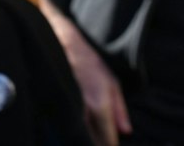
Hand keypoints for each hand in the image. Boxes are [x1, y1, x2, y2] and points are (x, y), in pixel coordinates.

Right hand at [62, 27, 130, 145]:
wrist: (63, 48)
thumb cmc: (90, 64)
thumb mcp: (112, 83)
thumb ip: (120, 110)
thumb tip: (126, 131)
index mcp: (100, 105)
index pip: (107, 140)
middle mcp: (83, 111)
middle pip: (92, 142)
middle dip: (98, 144)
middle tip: (104, 143)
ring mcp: (68, 112)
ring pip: (79, 137)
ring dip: (86, 140)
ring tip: (94, 138)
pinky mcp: (57, 111)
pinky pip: (68, 129)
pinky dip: (74, 134)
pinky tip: (78, 132)